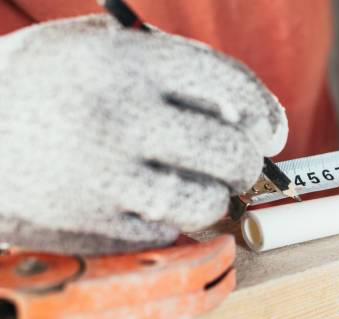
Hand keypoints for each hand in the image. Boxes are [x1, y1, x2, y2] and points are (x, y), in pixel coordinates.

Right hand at [0, 15, 287, 253]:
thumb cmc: (47, 84)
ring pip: (205, 203)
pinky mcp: (90, 226)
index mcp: (126, 60)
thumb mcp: (100, 47)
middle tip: (237, 164)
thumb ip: (173, 68)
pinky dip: (168, 221)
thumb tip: (245, 113)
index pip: (231, 86)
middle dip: (246, 162)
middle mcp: (118, 116)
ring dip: (212, 197)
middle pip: (230, 153)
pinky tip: (146, 202)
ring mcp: (102, 177)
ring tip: (192, 184)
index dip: (266, 112)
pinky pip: (165, 234)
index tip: (273, 132)